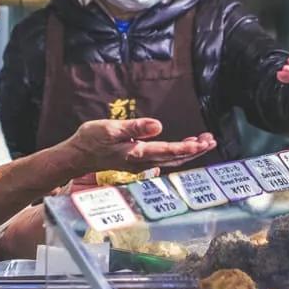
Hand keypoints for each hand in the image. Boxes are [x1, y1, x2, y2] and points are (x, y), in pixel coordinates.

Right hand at [64, 118, 215, 173]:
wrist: (76, 156)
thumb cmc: (91, 140)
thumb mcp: (110, 129)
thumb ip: (135, 128)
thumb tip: (158, 125)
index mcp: (137, 153)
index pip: (168, 151)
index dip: (187, 148)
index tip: (203, 143)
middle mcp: (142, 162)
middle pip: (175, 158)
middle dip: (195, 150)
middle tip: (212, 140)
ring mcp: (140, 163)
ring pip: (171, 159)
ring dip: (189, 151)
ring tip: (204, 141)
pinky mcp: (137, 161)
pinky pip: (163, 158)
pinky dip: (177, 152)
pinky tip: (184, 145)